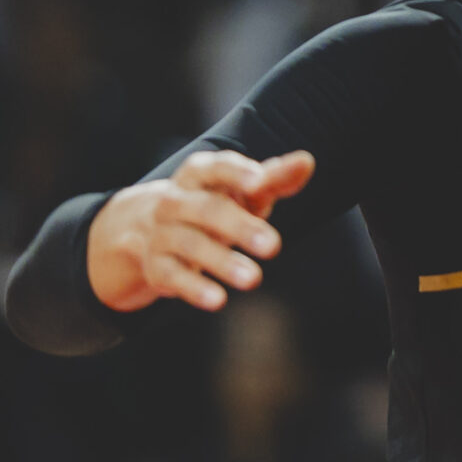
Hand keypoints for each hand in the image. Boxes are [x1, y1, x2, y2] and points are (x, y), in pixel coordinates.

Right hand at [87, 150, 313, 312]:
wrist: (155, 229)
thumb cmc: (217, 203)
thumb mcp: (245, 191)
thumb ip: (275, 178)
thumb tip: (305, 162)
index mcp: (198, 175)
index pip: (215, 168)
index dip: (236, 173)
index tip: (259, 182)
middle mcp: (175, 201)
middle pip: (206, 210)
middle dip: (240, 227)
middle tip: (274, 246)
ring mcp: (162, 233)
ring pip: (191, 244)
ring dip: (222, 262)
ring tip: (254, 279)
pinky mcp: (157, 265)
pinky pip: (173, 276)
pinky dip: (194, 288)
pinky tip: (218, 299)